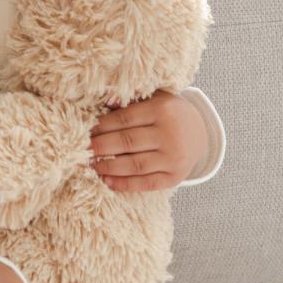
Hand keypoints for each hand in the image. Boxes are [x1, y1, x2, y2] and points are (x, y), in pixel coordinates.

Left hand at [88, 90, 207, 191]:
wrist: (200, 130)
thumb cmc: (167, 112)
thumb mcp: (153, 98)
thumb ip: (129, 100)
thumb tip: (104, 102)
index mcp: (161, 110)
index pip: (124, 119)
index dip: (101, 126)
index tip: (85, 131)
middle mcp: (169, 134)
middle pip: (127, 142)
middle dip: (100, 147)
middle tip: (83, 149)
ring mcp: (174, 158)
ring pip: (135, 164)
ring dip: (109, 167)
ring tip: (92, 165)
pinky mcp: (176, 176)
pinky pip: (147, 183)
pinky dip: (126, 184)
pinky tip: (107, 181)